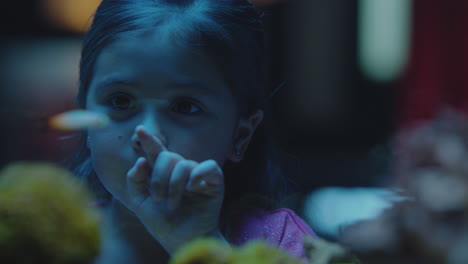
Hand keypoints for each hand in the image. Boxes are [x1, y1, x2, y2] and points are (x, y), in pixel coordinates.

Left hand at [123, 125, 225, 253]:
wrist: (180, 241)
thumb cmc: (163, 223)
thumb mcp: (140, 203)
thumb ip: (135, 181)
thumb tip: (141, 161)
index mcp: (164, 173)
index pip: (156, 152)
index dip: (149, 140)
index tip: (139, 130)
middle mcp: (181, 171)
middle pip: (168, 157)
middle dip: (158, 178)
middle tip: (159, 198)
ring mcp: (197, 175)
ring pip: (183, 164)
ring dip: (174, 185)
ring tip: (172, 203)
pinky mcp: (214, 181)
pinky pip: (208, 166)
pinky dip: (198, 174)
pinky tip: (192, 188)